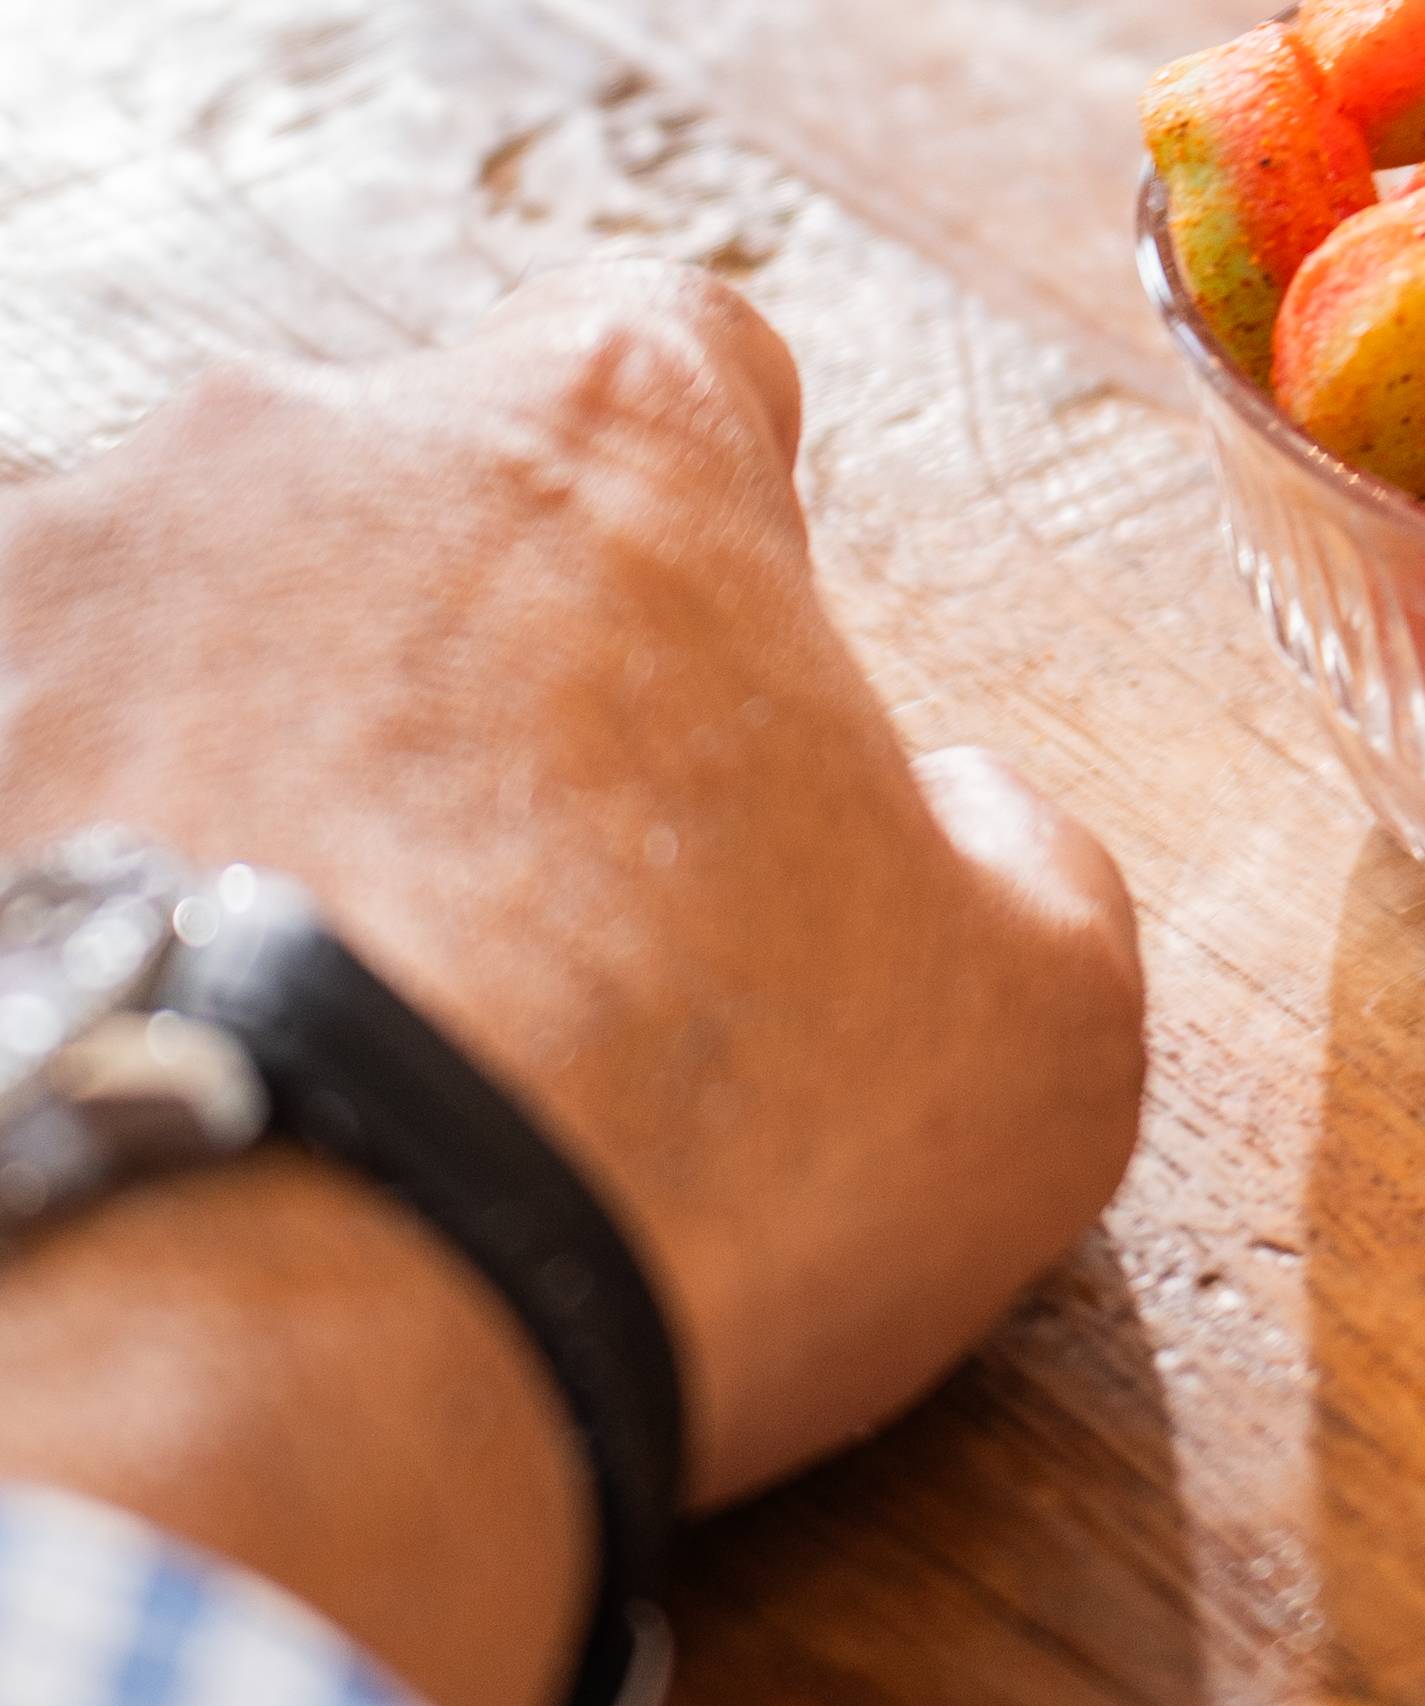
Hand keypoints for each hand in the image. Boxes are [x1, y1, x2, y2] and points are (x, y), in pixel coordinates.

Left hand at [0, 270, 1142, 1705]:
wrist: (253, 1347)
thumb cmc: (687, 1159)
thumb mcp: (1043, 1032)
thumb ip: (1020, 858)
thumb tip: (951, 825)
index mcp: (602, 434)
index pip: (682, 358)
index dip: (719, 525)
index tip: (712, 697)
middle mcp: (291, 441)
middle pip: (402, 505)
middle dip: (454, 676)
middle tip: (511, 929)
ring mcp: (39, 584)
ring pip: (171, 641)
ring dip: (234, 776)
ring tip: (286, 1025)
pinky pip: (26, 797)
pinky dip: (75, 895)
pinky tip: (141, 1062)